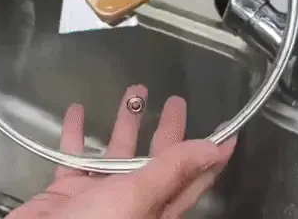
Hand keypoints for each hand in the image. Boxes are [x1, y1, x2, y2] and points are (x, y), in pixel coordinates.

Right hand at [7, 85, 236, 218]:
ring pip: (117, 151)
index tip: (229, 131)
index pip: (193, 176)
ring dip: (125, 122)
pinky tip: (76, 111)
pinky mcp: (68, 190)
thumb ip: (171, 171)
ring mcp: (99, 194)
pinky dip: (75, 133)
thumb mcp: (136, 198)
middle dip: (168, 128)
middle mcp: (131, 199)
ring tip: (133, 91)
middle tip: (177, 101)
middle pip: (156, 158)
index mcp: (155, 205)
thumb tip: (214, 150)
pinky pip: (74, 155)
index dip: (212, 154)